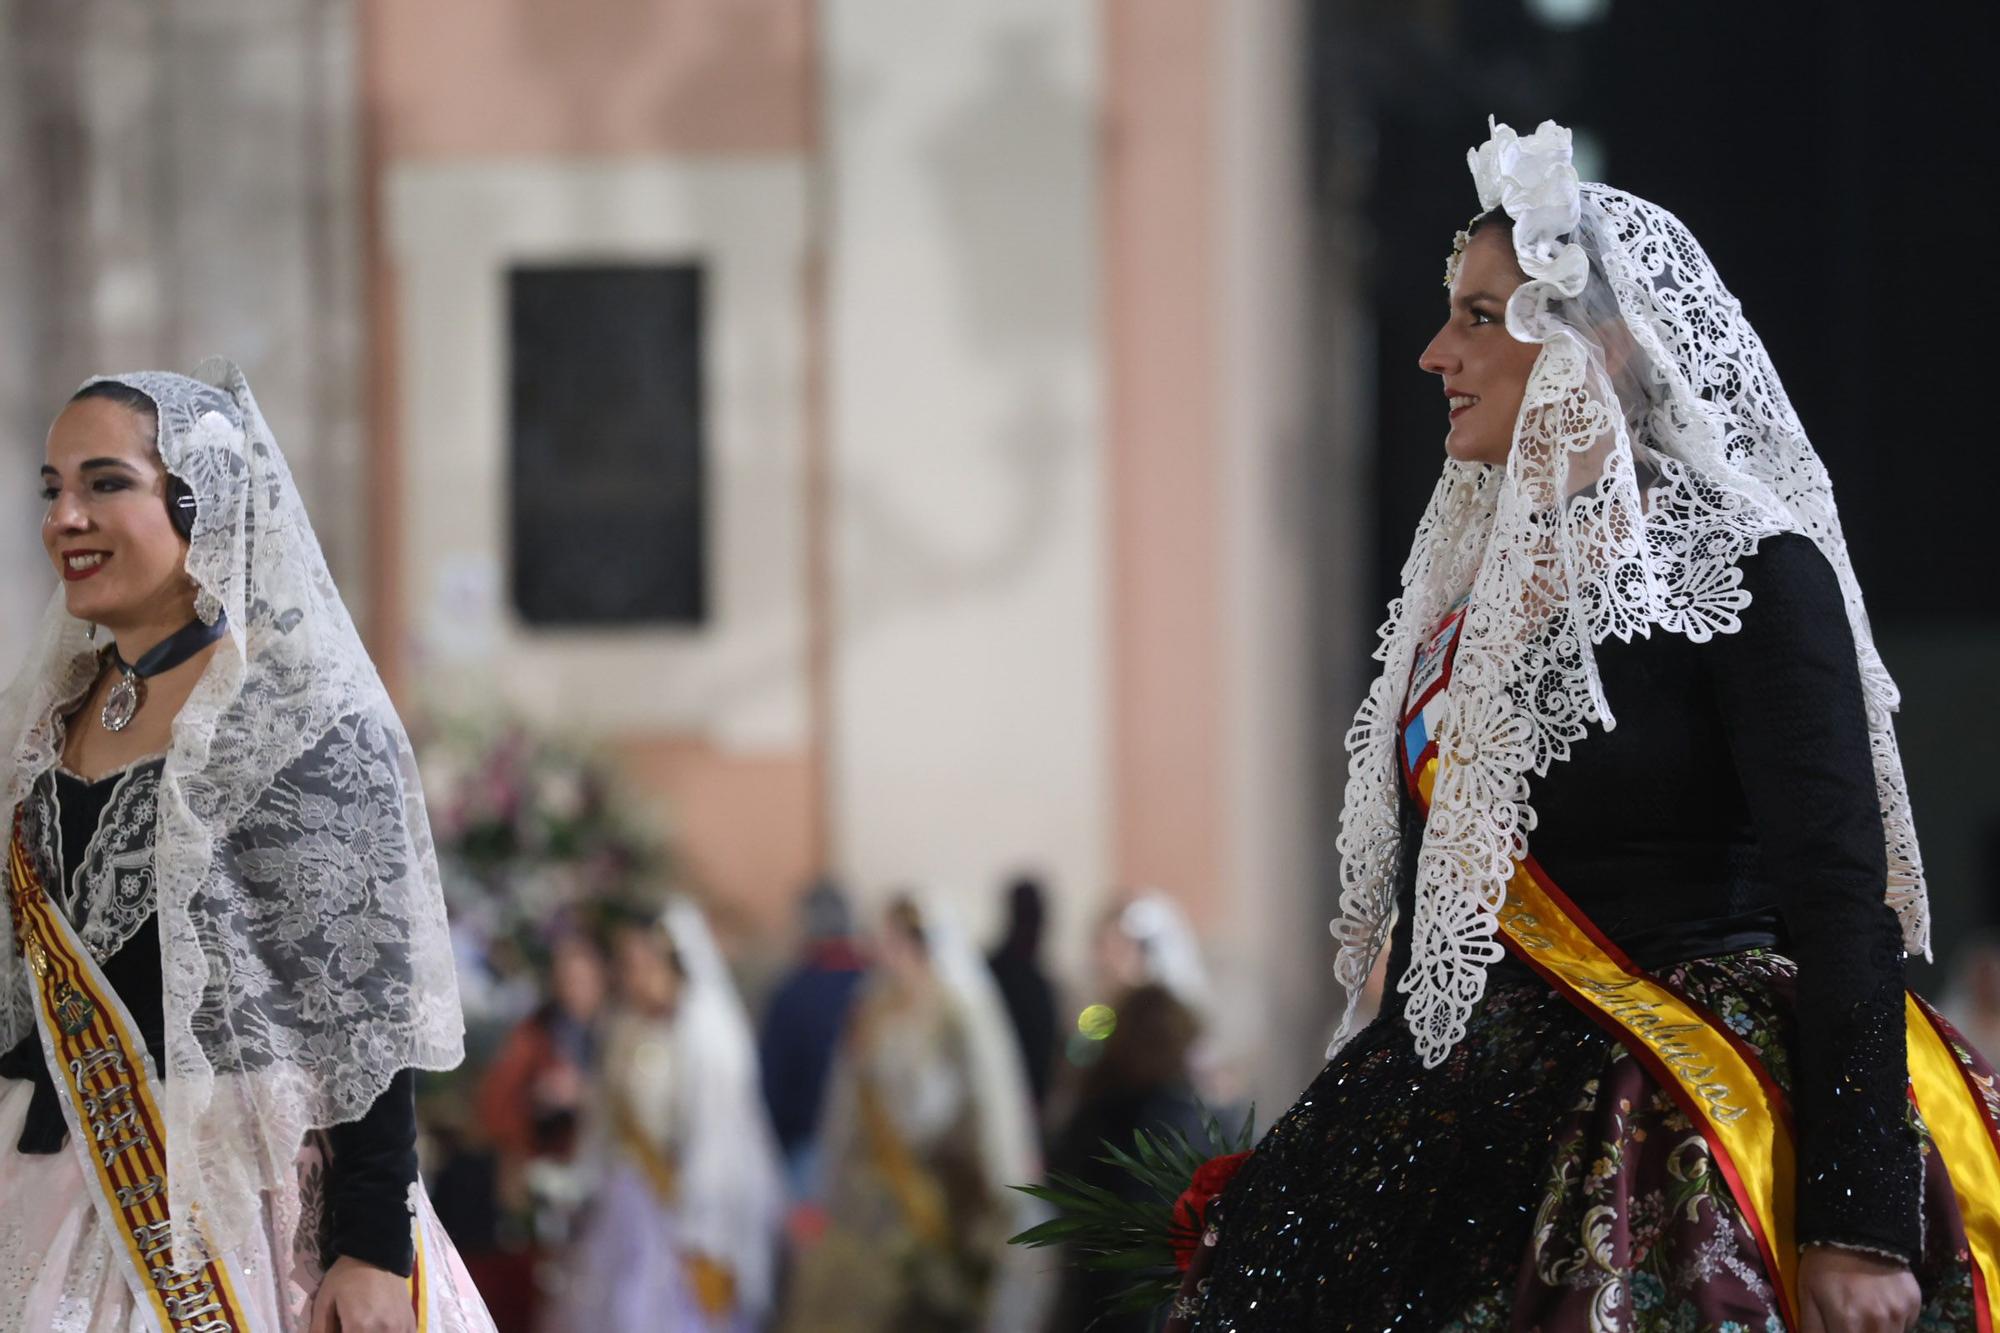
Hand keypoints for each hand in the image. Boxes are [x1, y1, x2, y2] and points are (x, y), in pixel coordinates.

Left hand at [310, 1255, 413, 1332]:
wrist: (377, 1253)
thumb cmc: (346, 1276)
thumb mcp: (324, 1303)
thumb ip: (320, 1331)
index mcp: (360, 1327)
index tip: (339, 1329)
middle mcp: (384, 1331)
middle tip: (347, 1326)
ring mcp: (401, 1328)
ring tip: (362, 1326)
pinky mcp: (410, 1324)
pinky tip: (378, 1328)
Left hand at [1798, 1245, 1920, 1332]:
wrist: (1856, 1228)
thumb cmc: (1823, 1263)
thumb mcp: (1806, 1294)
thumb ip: (1812, 1329)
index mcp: (1848, 1322)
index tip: (1839, 1327)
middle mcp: (1878, 1323)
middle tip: (1851, 1322)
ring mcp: (1900, 1314)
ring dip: (1878, 1331)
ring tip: (1864, 1312)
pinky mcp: (1915, 1304)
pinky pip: (1906, 1324)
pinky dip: (1894, 1321)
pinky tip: (1881, 1302)